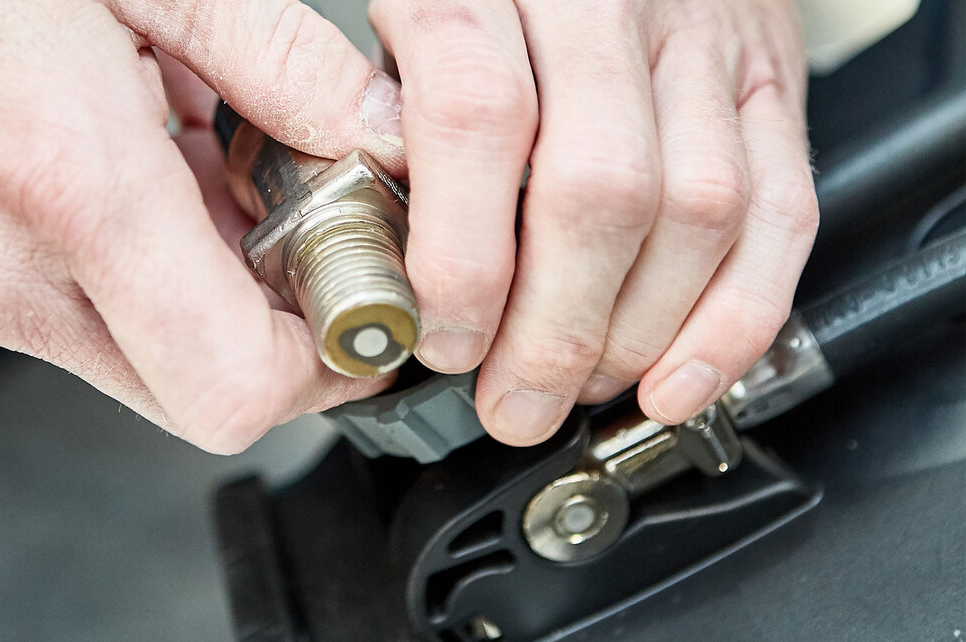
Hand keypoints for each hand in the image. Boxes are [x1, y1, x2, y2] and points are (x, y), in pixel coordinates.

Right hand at [0, 1, 407, 453]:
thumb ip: (283, 62)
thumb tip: (378, 133)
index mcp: (68, 183)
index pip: (234, 384)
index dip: (327, 370)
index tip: (365, 313)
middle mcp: (8, 265)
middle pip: (201, 392)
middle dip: (285, 334)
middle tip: (319, 240)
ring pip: (152, 361)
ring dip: (223, 297)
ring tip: (237, 185)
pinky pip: (99, 315)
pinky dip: (162, 272)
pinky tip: (173, 177)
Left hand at [368, 0, 819, 443]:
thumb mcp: (405, 24)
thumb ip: (393, 124)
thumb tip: (394, 268)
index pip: (479, 119)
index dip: (462, 258)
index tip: (445, 339)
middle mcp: (606, 1)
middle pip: (597, 189)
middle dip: (552, 332)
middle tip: (513, 402)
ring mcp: (702, 40)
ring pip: (695, 212)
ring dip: (636, 336)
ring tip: (579, 386)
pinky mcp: (770, 79)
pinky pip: (782, 211)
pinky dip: (736, 318)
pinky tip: (681, 376)